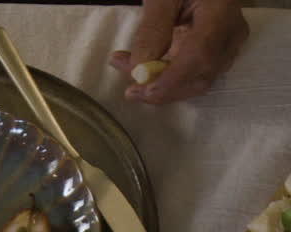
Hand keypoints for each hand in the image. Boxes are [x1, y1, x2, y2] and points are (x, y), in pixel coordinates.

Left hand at [109, 0, 248, 103]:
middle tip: (131, 89)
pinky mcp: (220, 51)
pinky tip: (148, 73)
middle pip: (201, 77)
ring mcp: (229, 44)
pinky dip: (170, 80)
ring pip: (198, 81)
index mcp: (222, 10)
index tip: (140, 89)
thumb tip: (139, 69)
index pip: (200, 55)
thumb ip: (152, 28)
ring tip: (133, 74)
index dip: (169, 80)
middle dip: (163, 90)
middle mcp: (232, 33)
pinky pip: (196, 75)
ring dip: (164, 87)